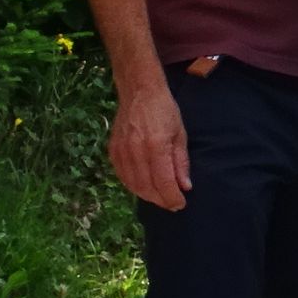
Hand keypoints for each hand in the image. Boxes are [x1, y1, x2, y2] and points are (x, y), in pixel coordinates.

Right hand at [110, 79, 191, 210]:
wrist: (139, 92)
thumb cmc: (165, 111)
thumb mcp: (180, 134)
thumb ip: (181, 162)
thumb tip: (185, 186)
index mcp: (155, 146)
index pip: (163, 182)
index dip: (172, 197)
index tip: (180, 205)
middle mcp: (135, 151)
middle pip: (146, 187)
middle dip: (160, 200)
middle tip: (172, 204)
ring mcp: (121, 151)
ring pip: (133, 184)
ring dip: (147, 196)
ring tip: (160, 198)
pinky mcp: (112, 151)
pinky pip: (122, 176)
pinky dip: (133, 186)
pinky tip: (144, 188)